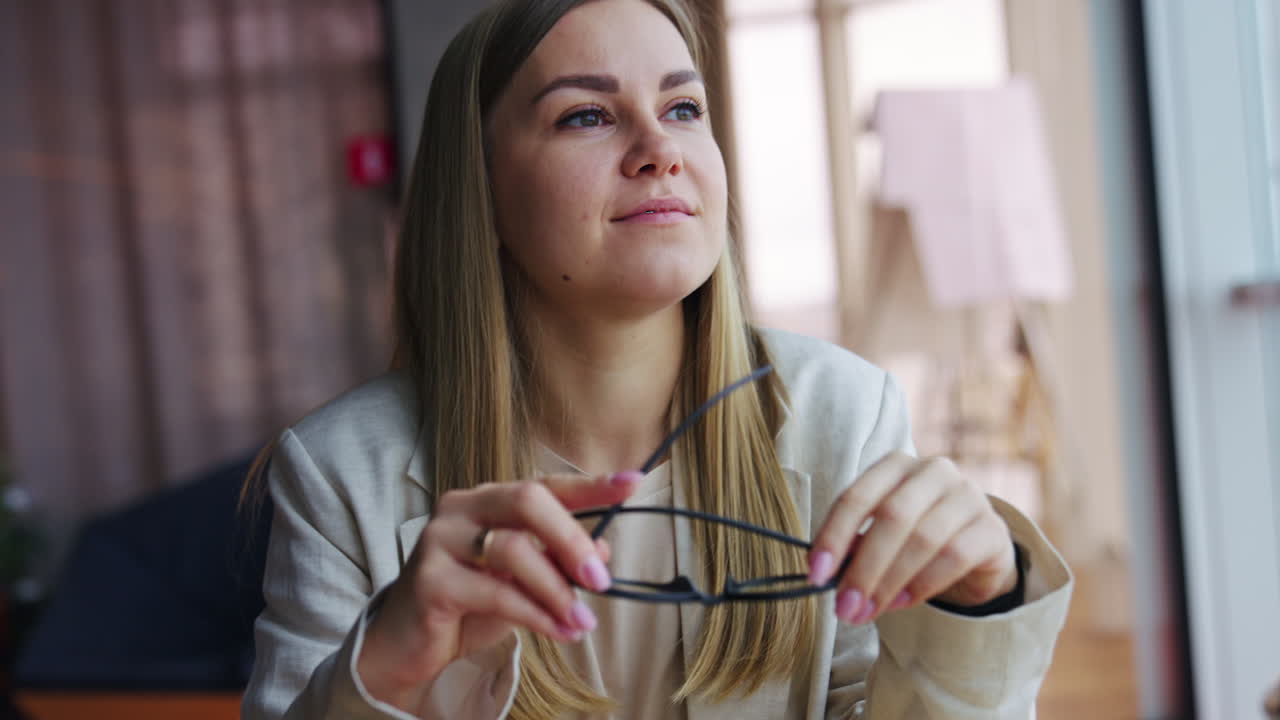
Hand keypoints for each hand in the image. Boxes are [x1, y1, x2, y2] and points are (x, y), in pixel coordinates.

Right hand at [357, 471, 640, 711]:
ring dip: (557, 590)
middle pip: (528, 501)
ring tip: (582, 621)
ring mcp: (441, 539)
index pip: (546, 484)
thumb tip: (602, 552)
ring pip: (513, 549)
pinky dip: (536, 614)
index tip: (632, 484)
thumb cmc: (470, 603)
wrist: (409, 643)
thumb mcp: (525, 581)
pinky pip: (495, 593)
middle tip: (601, 581)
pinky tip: (559, 630)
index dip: (590, 486)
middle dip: (571, 540)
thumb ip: (558, 562)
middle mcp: (463, 508)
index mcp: (489, 499)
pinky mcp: (430, 580)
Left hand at [807, 452, 1016, 623]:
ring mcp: (968, 496)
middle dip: (863, 567)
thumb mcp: (881, 536)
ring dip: (890, 581)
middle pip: (892, 516)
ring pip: (923, 538)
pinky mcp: (992, 528)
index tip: (816, 573)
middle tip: (845, 606)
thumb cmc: (916, 537)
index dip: (833, 535)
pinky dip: (923, 584)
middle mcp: (934, 471)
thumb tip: (826, 572)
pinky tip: (903, 602)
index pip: (857, 496)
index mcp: (896, 465)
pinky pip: (954, 556)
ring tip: (870, 610)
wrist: (977, 550)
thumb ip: (856, 545)